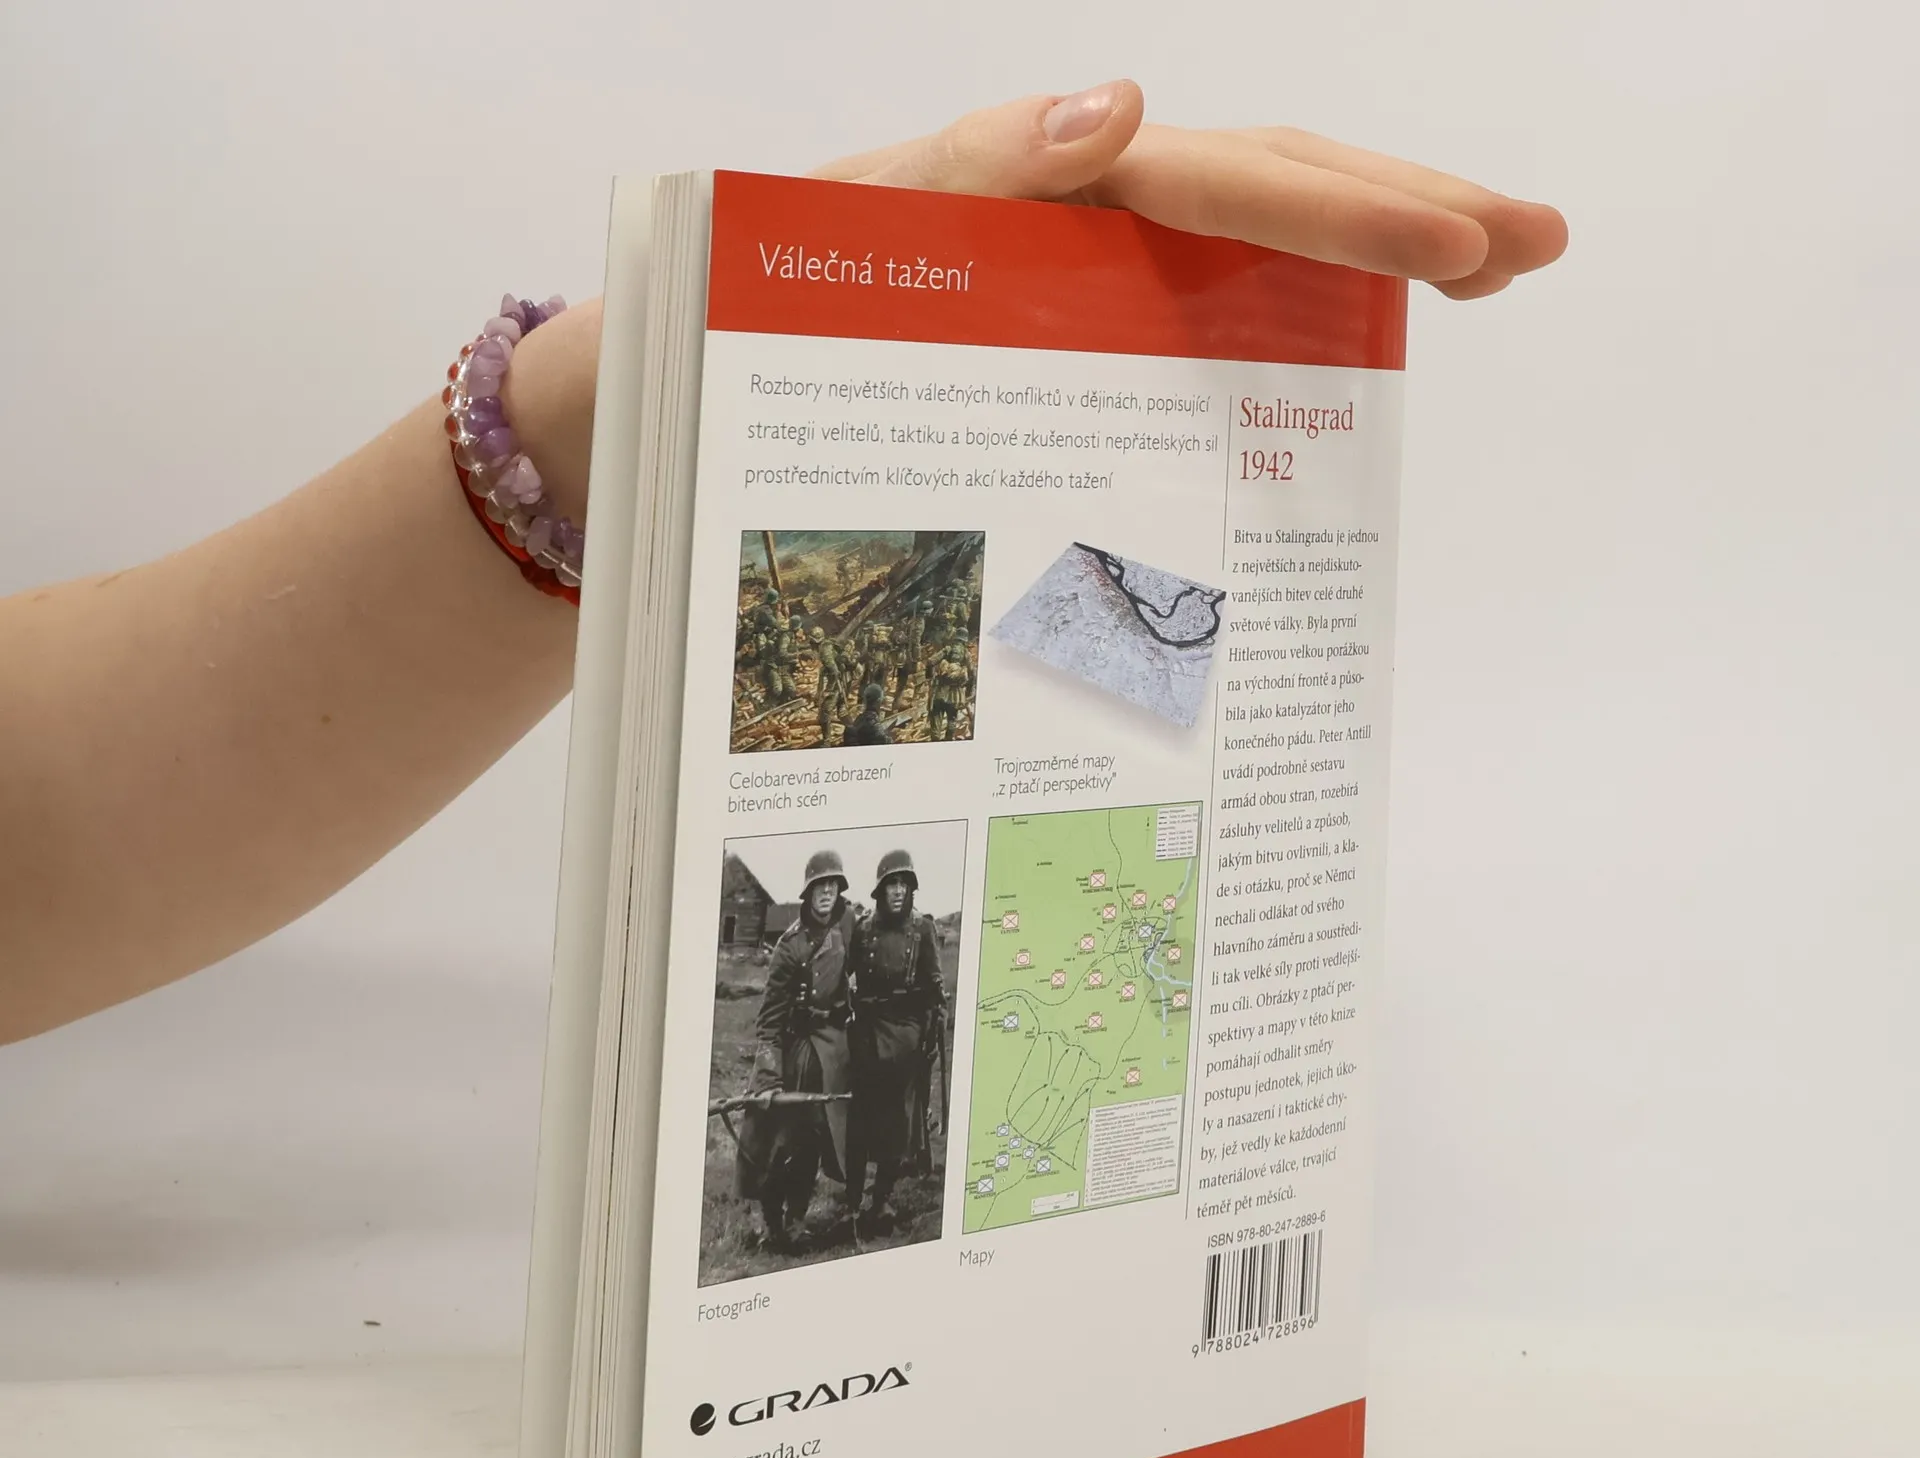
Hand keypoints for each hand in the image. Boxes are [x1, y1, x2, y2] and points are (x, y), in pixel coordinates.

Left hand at [816, 83, 1565, 300]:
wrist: (730, 352)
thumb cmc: (786, 282)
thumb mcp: (863, 217)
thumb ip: (975, 162)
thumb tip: (1119, 106)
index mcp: (1065, 181)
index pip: (1236, 182)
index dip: (1352, 212)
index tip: (1461, 247)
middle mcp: (1104, 213)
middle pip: (1284, 187)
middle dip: (1416, 209)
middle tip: (1540, 243)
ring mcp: (1104, 268)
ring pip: (1263, 240)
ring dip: (1380, 249)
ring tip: (1491, 271)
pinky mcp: (1088, 324)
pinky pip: (1206, 310)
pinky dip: (1291, 315)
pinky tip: (1350, 345)